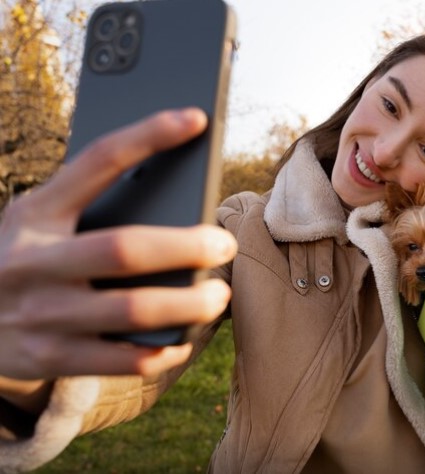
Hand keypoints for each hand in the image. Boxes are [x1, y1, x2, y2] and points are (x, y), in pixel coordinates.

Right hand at [0, 108, 236, 380]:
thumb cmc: (21, 260)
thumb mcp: (37, 222)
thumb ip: (87, 207)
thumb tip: (177, 198)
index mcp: (36, 214)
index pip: (98, 161)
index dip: (149, 136)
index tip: (196, 118)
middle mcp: (34, 262)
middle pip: (126, 249)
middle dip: (187, 246)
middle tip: (224, 243)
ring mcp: (40, 314)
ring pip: (133, 310)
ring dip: (189, 304)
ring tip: (218, 295)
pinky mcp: (49, 358)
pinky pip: (122, 360)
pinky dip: (163, 350)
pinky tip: (183, 339)